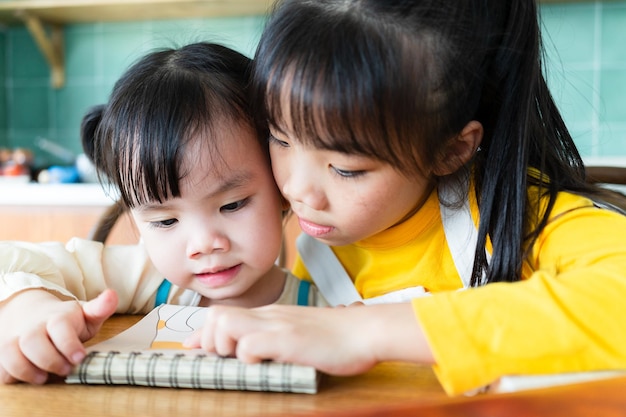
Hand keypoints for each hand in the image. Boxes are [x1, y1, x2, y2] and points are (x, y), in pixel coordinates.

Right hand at [0, 288, 117, 383]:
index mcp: (57, 317)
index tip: (79, 357)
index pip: (59, 327)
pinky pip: (1, 367)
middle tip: (65, 370)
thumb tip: (112, 295)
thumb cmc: (66, 321)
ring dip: (27, 370)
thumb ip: (99, 309)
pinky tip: (29, 375)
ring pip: (11, 354)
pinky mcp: (3, 352)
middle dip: (49, 360)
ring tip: (44, 378)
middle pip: (32, 341)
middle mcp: (33, 326)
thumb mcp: (85, 314)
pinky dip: (11, 375)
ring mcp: (15, 338)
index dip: (68, 344)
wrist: (31, 313)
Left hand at [185, 303, 433, 374]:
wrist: (365, 330)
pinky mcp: (287, 339)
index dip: (203, 332)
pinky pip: (250, 345)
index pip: (225, 315)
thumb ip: (279, 337)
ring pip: (225, 324)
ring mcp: (278, 325)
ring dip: (224, 345)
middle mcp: (269, 315)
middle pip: (216, 315)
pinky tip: (263, 364)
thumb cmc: (339, 337)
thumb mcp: (302, 333)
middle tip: (221, 358)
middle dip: (208, 339)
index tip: (192, 346)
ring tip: (243, 360)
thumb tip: (260, 350)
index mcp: (272, 315)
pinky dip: (248, 357)